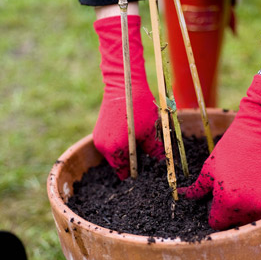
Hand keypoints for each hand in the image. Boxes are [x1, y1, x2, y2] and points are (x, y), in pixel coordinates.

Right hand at [92, 15, 163, 179]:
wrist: (124, 86)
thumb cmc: (138, 108)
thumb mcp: (151, 131)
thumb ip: (154, 150)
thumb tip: (161, 162)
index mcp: (114, 150)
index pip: (124, 172)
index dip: (137, 173)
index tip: (148, 170)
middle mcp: (102, 147)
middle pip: (119, 164)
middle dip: (132, 162)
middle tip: (148, 156)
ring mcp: (98, 138)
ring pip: (115, 154)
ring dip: (127, 153)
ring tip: (142, 144)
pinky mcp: (99, 130)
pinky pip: (111, 145)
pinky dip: (122, 145)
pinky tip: (134, 136)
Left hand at [180, 75, 260, 229]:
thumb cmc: (233, 148)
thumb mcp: (209, 168)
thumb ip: (197, 189)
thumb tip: (184, 197)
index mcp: (228, 202)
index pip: (217, 224)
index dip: (214, 213)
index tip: (217, 201)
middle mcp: (250, 207)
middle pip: (236, 223)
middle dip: (231, 212)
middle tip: (233, 191)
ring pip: (254, 218)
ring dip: (249, 208)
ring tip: (247, 187)